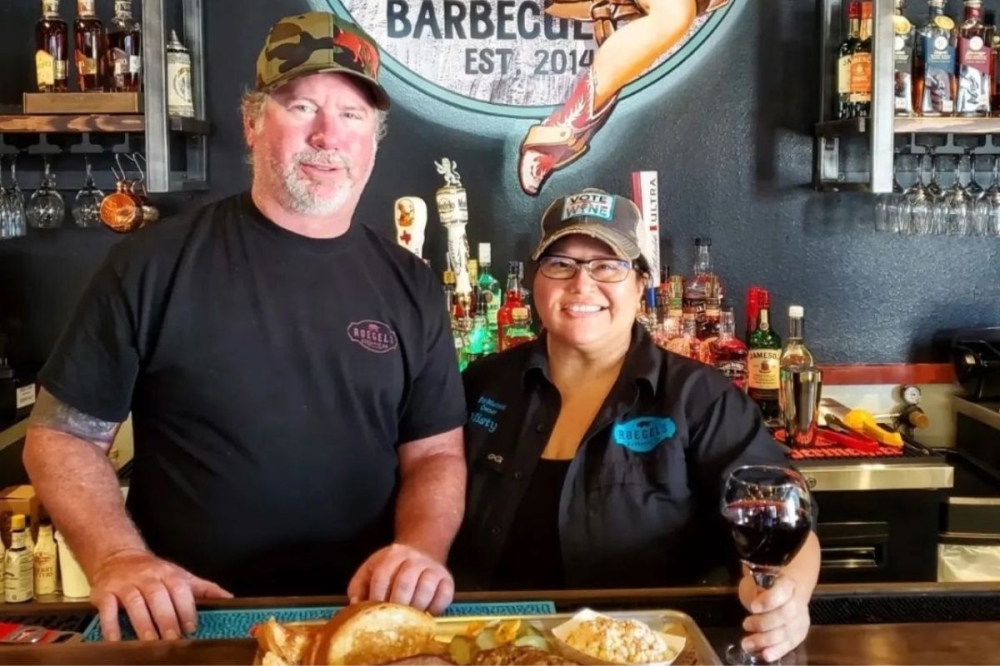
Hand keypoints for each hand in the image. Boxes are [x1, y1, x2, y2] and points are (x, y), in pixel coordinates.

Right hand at [89, 549, 232, 640]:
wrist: (117, 558)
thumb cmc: (154, 573)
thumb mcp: (180, 575)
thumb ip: (203, 589)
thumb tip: (228, 599)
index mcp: (168, 573)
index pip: (180, 589)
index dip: (186, 608)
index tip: (191, 628)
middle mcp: (147, 577)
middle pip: (158, 596)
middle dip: (166, 618)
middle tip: (172, 639)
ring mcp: (125, 584)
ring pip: (134, 602)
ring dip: (143, 623)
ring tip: (150, 642)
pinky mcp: (104, 592)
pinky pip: (107, 608)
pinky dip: (110, 624)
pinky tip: (116, 639)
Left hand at [347, 543, 453, 614]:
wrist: (421, 552)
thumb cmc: (391, 569)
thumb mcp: (370, 571)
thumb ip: (358, 588)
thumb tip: (355, 607)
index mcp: (392, 555)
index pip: (382, 575)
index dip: (377, 597)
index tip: (373, 616)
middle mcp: (414, 558)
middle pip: (404, 582)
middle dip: (396, 606)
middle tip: (391, 624)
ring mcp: (433, 568)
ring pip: (426, 588)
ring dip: (415, 609)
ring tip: (408, 624)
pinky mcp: (448, 579)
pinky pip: (444, 596)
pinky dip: (435, 609)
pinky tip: (425, 616)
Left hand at [737, 573, 810, 662]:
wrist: (790, 591)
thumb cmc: (768, 586)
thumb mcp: (757, 580)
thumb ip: (753, 590)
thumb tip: (751, 600)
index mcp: (788, 584)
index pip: (782, 591)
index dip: (768, 600)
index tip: (753, 607)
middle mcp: (798, 602)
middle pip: (785, 615)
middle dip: (764, 623)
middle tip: (746, 625)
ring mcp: (801, 619)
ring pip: (788, 632)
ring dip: (766, 640)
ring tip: (748, 644)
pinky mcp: (801, 633)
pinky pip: (791, 644)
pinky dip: (777, 650)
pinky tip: (765, 654)